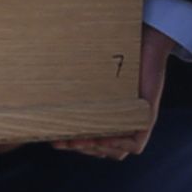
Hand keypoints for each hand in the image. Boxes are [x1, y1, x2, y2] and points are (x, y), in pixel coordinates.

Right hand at [55, 25, 174, 160]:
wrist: (148, 41)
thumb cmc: (120, 54)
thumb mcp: (95, 74)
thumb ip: (81, 84)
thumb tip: (44, 84)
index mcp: (110, 115)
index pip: (93, 143)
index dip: (74, 144)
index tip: (55, 139)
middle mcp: (123, 122)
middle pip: (101, 150)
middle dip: (79, 147)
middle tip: (59, 141)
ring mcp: (136, 122)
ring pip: (117, 151)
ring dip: (95, 148)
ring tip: (76, 140)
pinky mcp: (147, 119)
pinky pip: (136, 145)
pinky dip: (119, 145)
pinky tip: (103, 138)